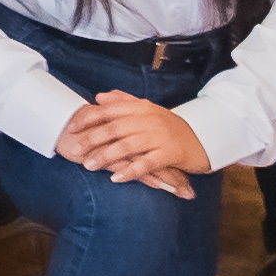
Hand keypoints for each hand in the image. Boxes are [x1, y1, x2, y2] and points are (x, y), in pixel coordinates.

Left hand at [55, 92, 210, 193]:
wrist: (204, 137)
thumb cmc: (171, 126)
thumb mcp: (149, 110)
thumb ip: (124, 102)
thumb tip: (100, 97)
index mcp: (142, 108)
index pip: (110, 111)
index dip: (89, 118)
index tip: (72, 127)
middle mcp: (149, 120)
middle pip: (115, 129)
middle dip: (92, 139)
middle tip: (75, 149)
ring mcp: (160, 137)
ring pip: (127, 147)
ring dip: (105, 157)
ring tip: (89, 165)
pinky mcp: (169, 154)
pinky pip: (146, 164)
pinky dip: (130, 171)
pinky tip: (116, 178)